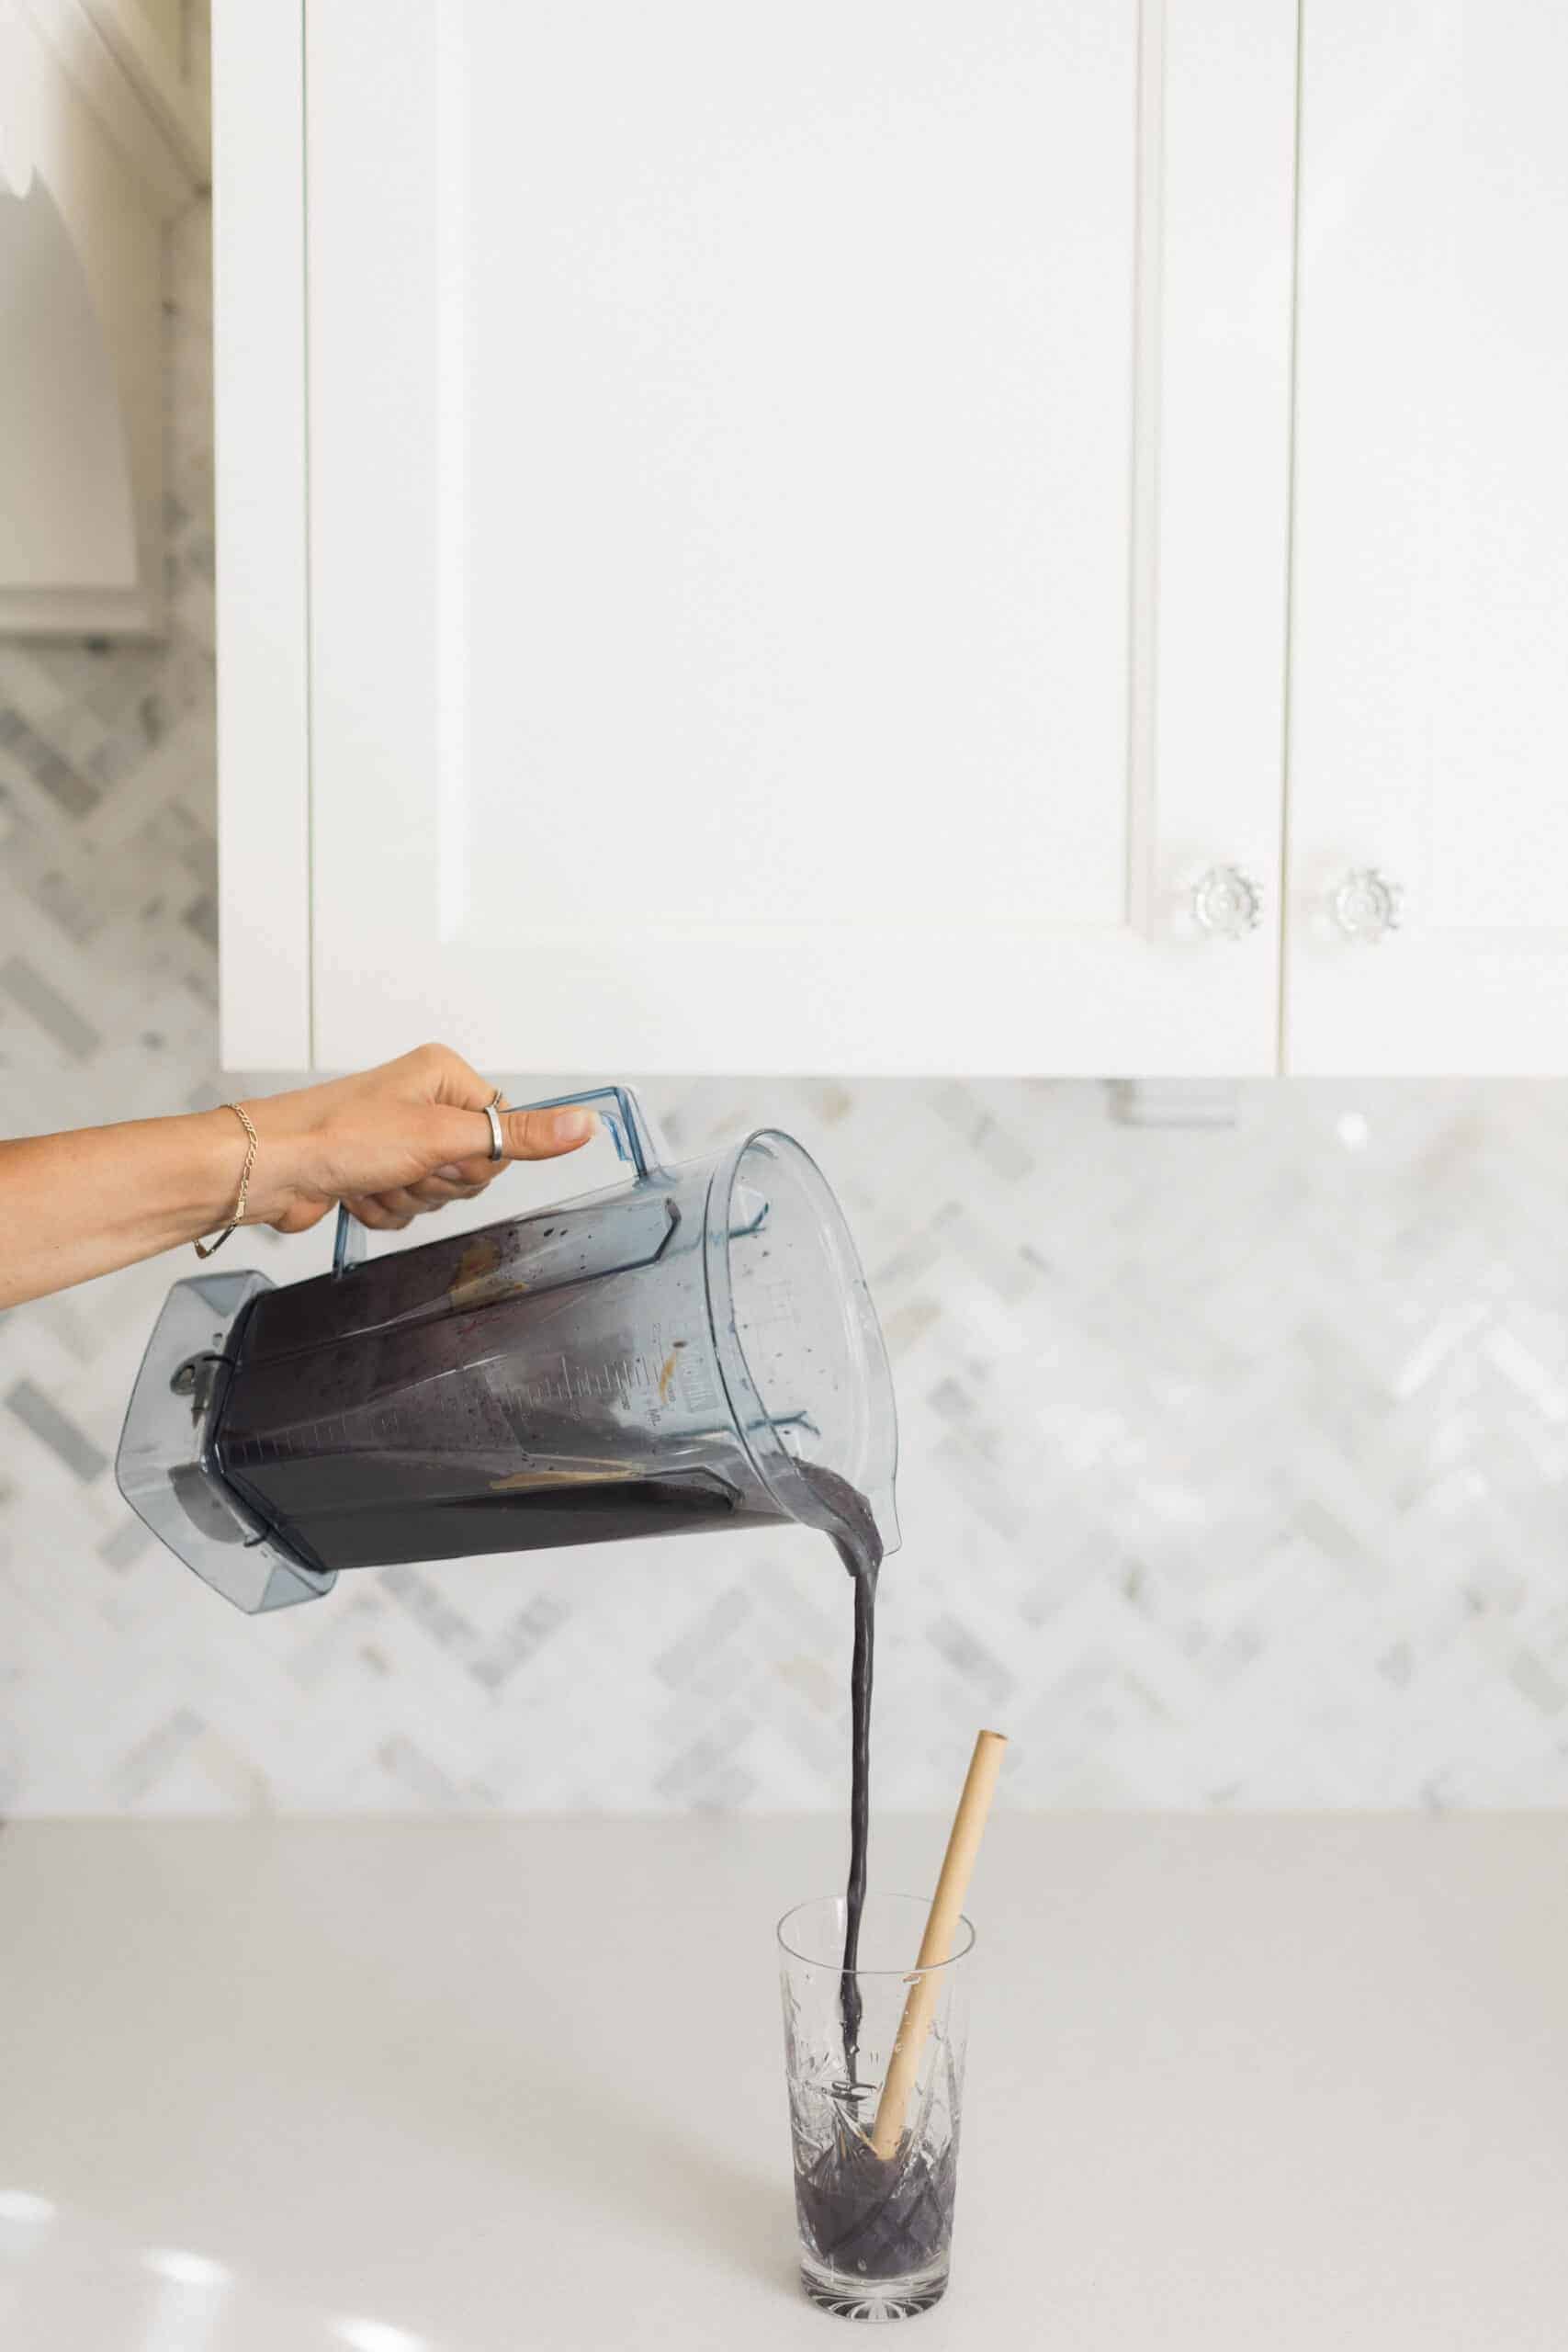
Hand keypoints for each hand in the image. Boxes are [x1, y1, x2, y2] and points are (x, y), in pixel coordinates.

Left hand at [244, 1044, 597, 1233]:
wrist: (270, 1170)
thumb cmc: (337, 1135)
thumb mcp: (442, 1136)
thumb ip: (518, 1137)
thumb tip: (583, 1123)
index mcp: (445, 1076)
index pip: (504, 1128)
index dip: (479, 1156)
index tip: (446, 1154)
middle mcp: (424, 1103)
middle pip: (475, 1167)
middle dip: (439, 1182)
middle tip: (404, 1166)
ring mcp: (399, 1140)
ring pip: (441, 1193)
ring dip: (409, 1199)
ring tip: (374, 1178)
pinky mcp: (378, 1173)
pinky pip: (410, 1209)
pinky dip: (386, 1210)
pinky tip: (358, 1193)